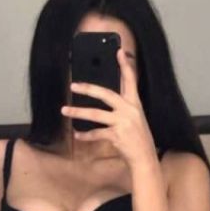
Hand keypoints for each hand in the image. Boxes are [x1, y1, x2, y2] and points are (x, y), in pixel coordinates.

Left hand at [60, 47, 157, 169]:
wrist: (145, 159)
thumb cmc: (138, 139)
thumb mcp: (136, 119)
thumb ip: (123, 108)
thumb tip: (105, 99)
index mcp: (135, 104)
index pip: (131, 81)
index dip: (125, 66)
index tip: (119, 51)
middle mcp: (129, 110)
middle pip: (106, 94)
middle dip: (88, 88)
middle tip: (74, 85)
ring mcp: (123, 123)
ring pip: (95, 114)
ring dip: (78, 112)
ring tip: (65, 110)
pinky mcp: (116, 135)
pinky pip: (96, 133)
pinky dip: (85, 135)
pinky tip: (77, 135)